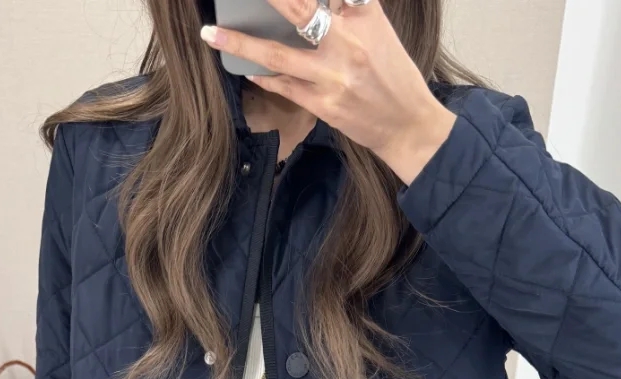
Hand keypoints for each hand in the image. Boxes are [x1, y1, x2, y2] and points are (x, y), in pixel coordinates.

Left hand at [199, 0, 457, 183]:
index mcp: (364, 17)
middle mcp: (347, 42)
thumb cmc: (394, 76)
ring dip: (240, 43)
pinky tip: (244, 67)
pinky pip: (283, 86)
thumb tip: (321, 4)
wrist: (409, 126)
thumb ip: (349, 10)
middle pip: (298, 7)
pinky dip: (262, 76)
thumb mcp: (379, 31)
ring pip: (277, 53)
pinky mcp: (323, 104)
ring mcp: (332, 75)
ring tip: (211, 34)